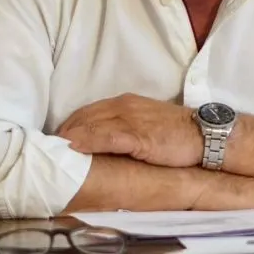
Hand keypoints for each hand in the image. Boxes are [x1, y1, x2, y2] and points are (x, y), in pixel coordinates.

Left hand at [56, 93, 202, 167]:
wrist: (207, 134)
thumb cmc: (180, 133)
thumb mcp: (148, 125)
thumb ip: (126, 129)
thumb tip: (106, 143)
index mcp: (125, 103)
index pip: (88, 111)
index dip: (70, 125)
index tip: (56, 140)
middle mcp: (124, 106)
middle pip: (83, 116)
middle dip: (64, 131)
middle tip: (46, 148)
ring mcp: (130, 120)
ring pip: (90, 125)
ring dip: (69, 137)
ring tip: (51, 151)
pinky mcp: (138, 135)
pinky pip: (106, 137)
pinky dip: (87, 142)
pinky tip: (73, 149)